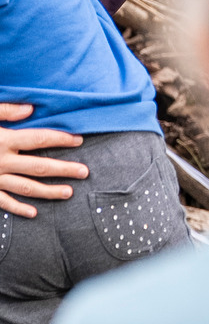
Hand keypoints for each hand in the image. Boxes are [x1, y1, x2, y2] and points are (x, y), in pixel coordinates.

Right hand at [0, 103, 86, 217]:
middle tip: (85, 172)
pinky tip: (33, 213)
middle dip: (64, 169)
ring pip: (26, 187)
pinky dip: (17, 208)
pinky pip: (1, 201)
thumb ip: (4, 110)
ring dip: (48, 191)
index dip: (61, 139)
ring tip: (68, 193)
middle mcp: (0, 160)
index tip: (78, 141)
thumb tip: (31, 110)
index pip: (39, 139)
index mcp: (2, 138)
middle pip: (39, 166)